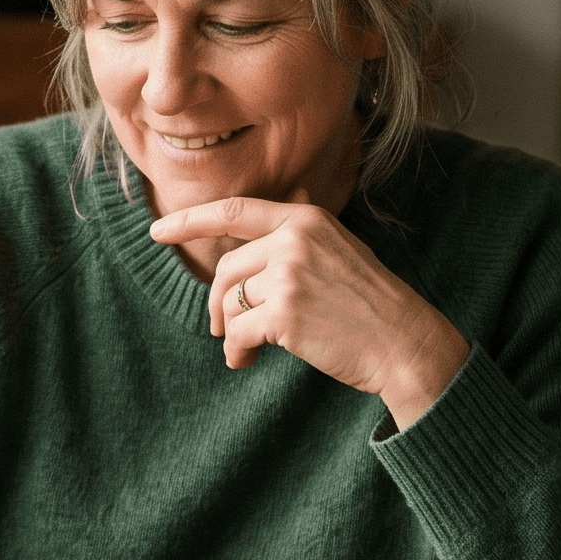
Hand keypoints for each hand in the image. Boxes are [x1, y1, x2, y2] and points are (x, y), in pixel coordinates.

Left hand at [147, 193, 469, 428]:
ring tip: (246, 350)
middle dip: (218, 305)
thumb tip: (293, 197)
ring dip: (230, 333)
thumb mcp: (342, 249)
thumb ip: (305, 231)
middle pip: (226, 270)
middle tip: (224, 330)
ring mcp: (289, 276)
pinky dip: (236, 352)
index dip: (190, 221)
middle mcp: (294, 240)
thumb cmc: (370, 302)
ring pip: (229, 303)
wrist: (403, 342)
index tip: (157, 232)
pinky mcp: (285, 314)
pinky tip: (247, 362)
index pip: (234, 211)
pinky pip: (237, 333)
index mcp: (305, 220)